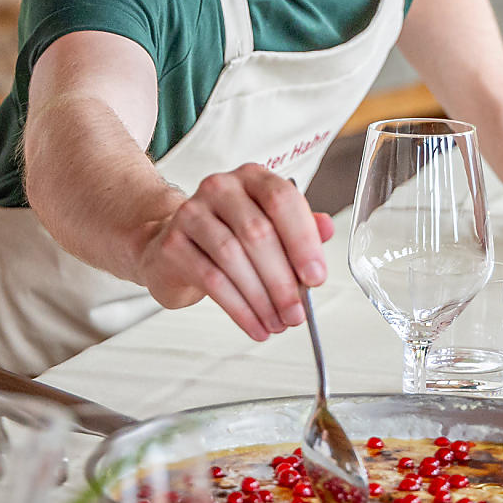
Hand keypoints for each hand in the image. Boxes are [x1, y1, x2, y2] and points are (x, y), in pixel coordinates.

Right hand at [135, 166, 333, 340]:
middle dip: (283, 280)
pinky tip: (254, 324)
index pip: (282, 199)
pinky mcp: (174, 244)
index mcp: (252, 178)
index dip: (303, 240)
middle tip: (297, 312)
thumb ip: (300, 227)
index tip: (316, 276)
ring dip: (261, 298)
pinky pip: (212, 280)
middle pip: (258, 232)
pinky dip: (239, 308)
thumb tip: (328, 229)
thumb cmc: (229, 234)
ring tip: (277, 323)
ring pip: (233, 258)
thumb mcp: (269, 225)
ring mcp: (192, 213)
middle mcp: (221, 187)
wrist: (174, 244)